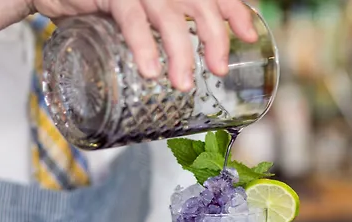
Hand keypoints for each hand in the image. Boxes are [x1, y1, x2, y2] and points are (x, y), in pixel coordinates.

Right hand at [11, 0, 257, 90]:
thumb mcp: (139, 16)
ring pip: (168, 13)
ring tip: (183, 83)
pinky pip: (130, 16)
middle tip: (219, 69)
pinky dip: (143, 44)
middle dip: (214, 35)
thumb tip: (188, 71)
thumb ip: (163, 31)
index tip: (248, 35)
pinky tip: (150, 70)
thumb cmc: (103, 7)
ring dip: (180, 51)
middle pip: (199, 0)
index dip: (234, 10)